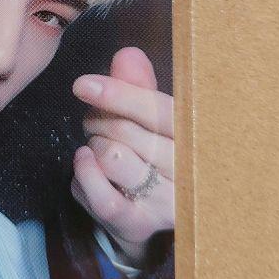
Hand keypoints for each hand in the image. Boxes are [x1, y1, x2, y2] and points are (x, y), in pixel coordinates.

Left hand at [70, 47, 174, 267]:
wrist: (151, 216)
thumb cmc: (151, 157)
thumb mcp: (150, 120)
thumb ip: (139, 88)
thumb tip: (128, 55)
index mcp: (195, 137)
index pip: (159, 111)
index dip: (120, 95)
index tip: (83, 85)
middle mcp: (187, 171)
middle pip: (129, 133)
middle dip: (99, 121)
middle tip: (94, 123)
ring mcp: (166, 202)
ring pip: (114, 159)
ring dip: (93, 147)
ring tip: (97, 147)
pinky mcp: (140, 223)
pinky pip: (102, 196)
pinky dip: (85, 175)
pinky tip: (85, 164)